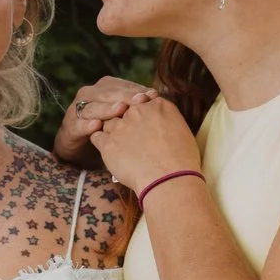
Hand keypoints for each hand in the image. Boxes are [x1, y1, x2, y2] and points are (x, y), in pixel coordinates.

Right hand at [53, 76, 154, 167]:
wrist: (81, 148)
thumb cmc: (110, 131)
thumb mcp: (125, 118)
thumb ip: (138, 108)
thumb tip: (161, 100)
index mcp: (106, 88)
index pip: (123, 85)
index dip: (138, 89)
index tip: (154, 95)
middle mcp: (90, 94)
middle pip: (109, 92)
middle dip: (126, 96)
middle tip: (142, 101)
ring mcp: (77, 109)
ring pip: (93, 106)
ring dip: (107, 108)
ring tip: (120, 110)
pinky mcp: (69, 127)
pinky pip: (78, 124)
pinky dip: (87, 125)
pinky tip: (96, 126)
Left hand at [85, 92, 200, 196]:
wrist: (169, 178)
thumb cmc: (182, 160)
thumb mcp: (183, 131)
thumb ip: (169, 120)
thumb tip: (162, 124)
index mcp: (158, 106)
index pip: (143, 102)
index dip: (141, 114)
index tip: (143, 124)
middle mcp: (137, 111)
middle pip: (124, 109)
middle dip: (126, 121)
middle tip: (131, 137)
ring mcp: (121, 126)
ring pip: (109, 121)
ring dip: (112, 130)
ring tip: (119, 144)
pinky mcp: (108, 143)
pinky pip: (97, 136)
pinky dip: (100, 140)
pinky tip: (107, 148)